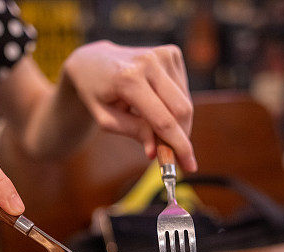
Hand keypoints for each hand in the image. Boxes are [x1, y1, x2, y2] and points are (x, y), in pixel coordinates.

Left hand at [62, 41, 196, 171]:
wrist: (93, 60)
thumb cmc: (97, 93)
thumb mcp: (106, 118)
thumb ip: (132, 132)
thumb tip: (154, 151)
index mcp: (128, 79)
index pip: (163, 120)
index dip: (178, 146)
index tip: (189, 166)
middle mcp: (149, 62)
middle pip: (181, 110)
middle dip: (183, 137)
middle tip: (179, 158)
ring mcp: (163, 54)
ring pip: (185, 102)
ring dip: (177, 122)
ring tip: (154, 125)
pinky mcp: (172, 53)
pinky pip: (183, 91)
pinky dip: (175, 106)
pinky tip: (157, 105)